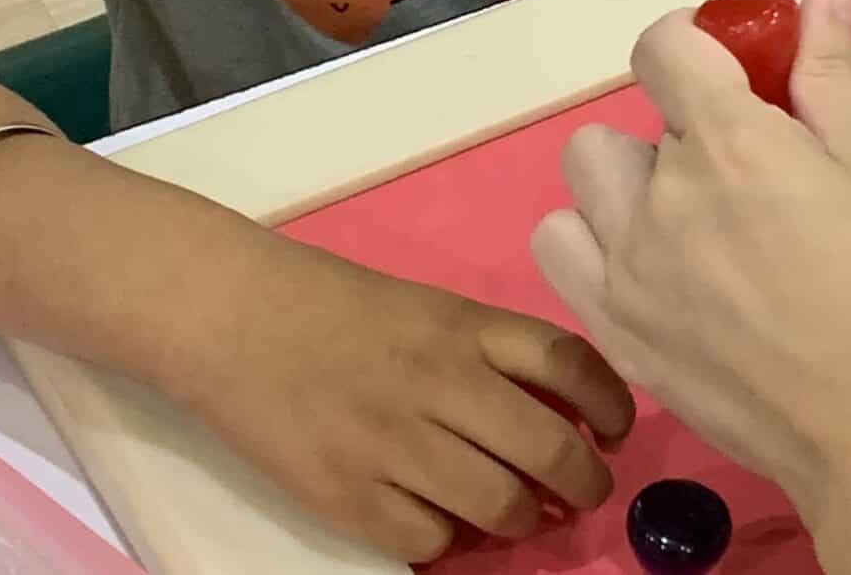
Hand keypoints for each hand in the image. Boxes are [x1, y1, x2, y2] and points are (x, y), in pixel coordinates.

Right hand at [167, 223, 631, 562]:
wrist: (234, 320)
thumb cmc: (337, 310)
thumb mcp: (429, 310)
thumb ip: (491, 354)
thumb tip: (566, 411)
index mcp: (462, 327)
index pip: (567, 362)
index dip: (610, 403)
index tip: (616, 430)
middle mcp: (439, 383)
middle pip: (548, 448)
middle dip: (583, 484)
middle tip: (582, 492)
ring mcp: (393, 444)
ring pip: (499, 507)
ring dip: (522, 518)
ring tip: (519, 512)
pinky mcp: (349, 497)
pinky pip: (430, 539)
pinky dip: (447, 538)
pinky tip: (439, 517)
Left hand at [531, 0, 850, 574]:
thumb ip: (832, 62)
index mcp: (729, 141)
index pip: (661, 46)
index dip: (693, 42)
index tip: (728, 67)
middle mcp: (659, 196)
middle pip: (621, 122)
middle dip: (668, 132)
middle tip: (733, 175)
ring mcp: (625, 271)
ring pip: (581, 185)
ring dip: (623, 190)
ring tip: (687, 226)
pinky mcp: (614, 333)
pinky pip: (560, 255)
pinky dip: (594, 250)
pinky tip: (655, 274)